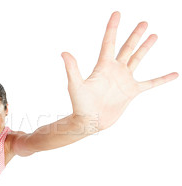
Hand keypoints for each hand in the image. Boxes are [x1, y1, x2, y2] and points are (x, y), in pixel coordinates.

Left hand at [61, 11, 177, 130]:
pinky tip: (174, 74)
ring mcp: (124, 80)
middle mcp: (114, 70)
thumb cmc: (80, 104)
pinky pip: (150, 83)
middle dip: (135, 35)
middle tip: (144, 22)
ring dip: (145, 48)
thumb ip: (72, 69)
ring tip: (154, 35)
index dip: (112, 27)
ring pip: (137, 59)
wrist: (89, 122)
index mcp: (102, 66)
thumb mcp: (75, 85)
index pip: (109, 42)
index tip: (117, 13)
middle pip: (126, 48)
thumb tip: (64, 53)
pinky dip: (162, 79)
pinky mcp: (131, 92)